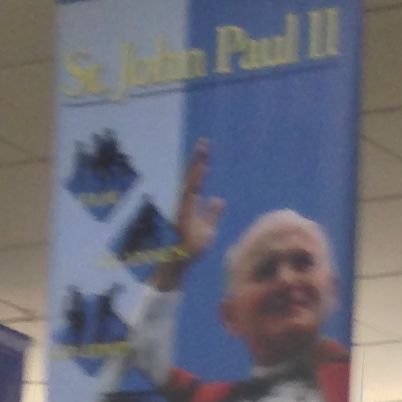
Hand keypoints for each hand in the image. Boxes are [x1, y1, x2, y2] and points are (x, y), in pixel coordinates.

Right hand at [163, 139, 222, 294]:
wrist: (182, 259)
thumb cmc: (193, 245)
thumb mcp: (208, 227)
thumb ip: (212, 213)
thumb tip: (218, 199)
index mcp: (190, 201)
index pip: (197, 179)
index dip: (201, 164)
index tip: (205, 149)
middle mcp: (185, 200)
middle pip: (192, 175)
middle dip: (198, 158)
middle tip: (204, 141)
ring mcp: (183, 205)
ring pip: (190, 181)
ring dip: (197, 166)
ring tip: (203, 151)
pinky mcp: (183, 212)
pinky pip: (190, 193)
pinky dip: (196, 181)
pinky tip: (202, 170)